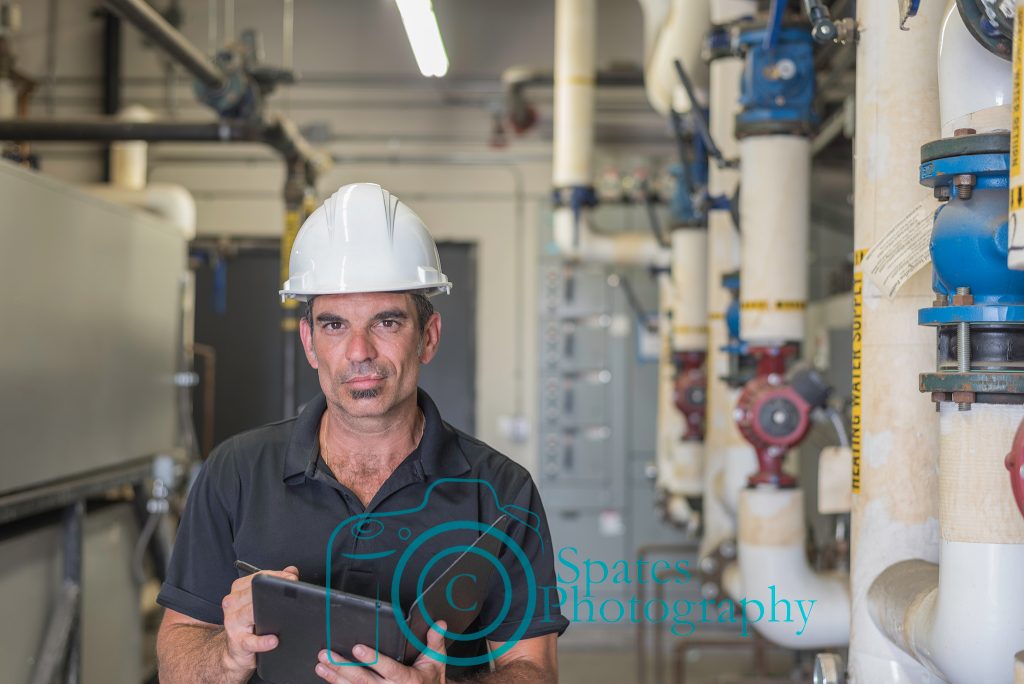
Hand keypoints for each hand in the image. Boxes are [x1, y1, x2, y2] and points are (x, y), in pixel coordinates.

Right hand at [220, 565, 299, 675]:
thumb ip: (276, 583)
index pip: (258, 577)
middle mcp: (231, 604)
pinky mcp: (237, 642)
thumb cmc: (249, 622)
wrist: (235, 649)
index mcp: (238, 590)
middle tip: (291, 596)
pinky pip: (251, 641)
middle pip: (253, 593)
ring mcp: (232, 623)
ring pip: (249, 613)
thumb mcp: (260, 601)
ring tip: (282, 615)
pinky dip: (263, 641)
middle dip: (274, 593)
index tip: (292, 578)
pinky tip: (274, 640)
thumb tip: (291, 571)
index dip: (277, 577)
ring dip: (266, 614)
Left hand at [314, 621, 446, 683]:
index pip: (390, 670)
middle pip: (365, 681)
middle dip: (344, 667)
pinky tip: (328, 678)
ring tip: (322, 665)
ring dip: (336, 678)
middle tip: (328, 655)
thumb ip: (435, 640)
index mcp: (409, 681)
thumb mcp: (436, 660)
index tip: (358, 648)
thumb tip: (438, 623)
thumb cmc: (430, 679)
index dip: (373, 659)